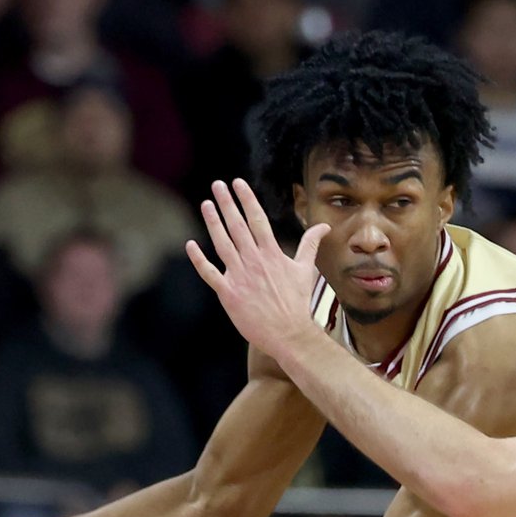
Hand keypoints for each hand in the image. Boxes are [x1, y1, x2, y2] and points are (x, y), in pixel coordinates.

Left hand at [185, 178, 330, 358]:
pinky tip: (191, 244)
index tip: (238, 183)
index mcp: (272, 254)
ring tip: (206, 204)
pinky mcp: (228, 293)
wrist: (288, 333)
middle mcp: (254, 261)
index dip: (246, 199)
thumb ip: (310, 244)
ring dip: (213, 222)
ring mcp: (239, 276)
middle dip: (226, 203)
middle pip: (237, 226)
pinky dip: (199, 259)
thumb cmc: (297, 302)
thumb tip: (324, 226)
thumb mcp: (306, 270)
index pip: (257, 219)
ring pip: (222, 244)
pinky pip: (209, 273)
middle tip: (217, 185)